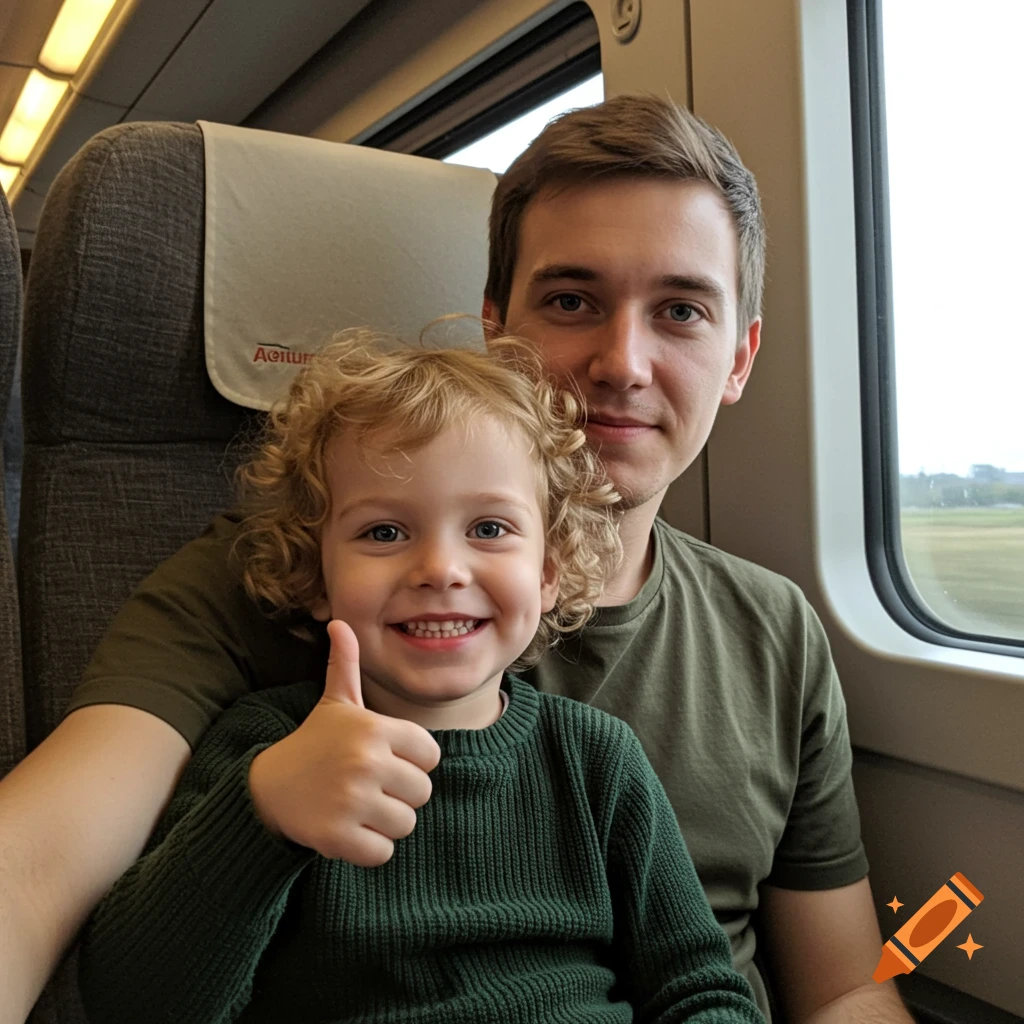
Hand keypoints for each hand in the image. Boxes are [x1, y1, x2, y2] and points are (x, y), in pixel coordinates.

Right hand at [248, 619, 440, 864]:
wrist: (266, 787)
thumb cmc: (313, 743)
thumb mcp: (334, 703)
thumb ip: (346, 664)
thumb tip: (339, 622)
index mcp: (375, 729)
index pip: (431, 756)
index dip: (411, 761)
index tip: (383, 760)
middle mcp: (366, 762)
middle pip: (422, 792)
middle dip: (399, 795)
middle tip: (367, 786)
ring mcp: (352, 801)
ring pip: (405, 824)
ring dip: (384, 823)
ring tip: (356, 806)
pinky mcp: (338, 837)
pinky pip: (383, 853)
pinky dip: (368, 849)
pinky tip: (346, 829)